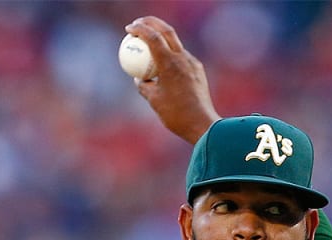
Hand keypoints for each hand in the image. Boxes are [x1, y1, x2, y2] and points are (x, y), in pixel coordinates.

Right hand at [125, 16, 220, 144]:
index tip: (129, 29)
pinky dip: (170, 54)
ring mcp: (193, 63)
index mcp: (170, 64)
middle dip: (151, 22)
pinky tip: (163, 62)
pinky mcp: (198, 70)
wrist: (202, 125)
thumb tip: (139, 78)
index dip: (139, 29)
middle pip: (167, 30)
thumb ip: (143, 85)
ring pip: (175, 43)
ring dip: (161, 37)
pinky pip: (182, 56)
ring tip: (148, 42)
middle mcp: (183, 59)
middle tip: (138, 23)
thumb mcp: (153, 100)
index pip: (152, 37)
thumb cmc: (175, 114)